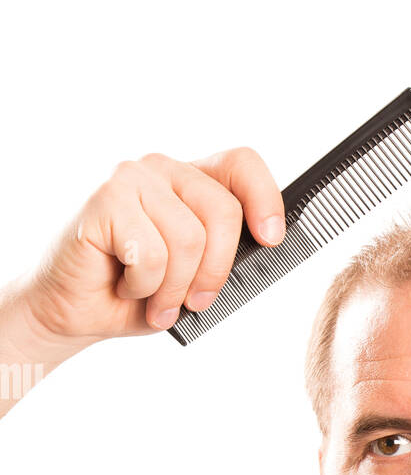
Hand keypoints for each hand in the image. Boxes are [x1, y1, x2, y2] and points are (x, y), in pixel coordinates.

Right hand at [18, 147, 285, 339]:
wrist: (75, 311)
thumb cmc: (138, 293)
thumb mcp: (195, 276)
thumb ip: (224, 254)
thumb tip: (264, 247)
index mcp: (191, 181)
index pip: (242, 164)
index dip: (265, 198)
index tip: (271, 239)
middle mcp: (163, 170)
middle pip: (223, 211)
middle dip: (215, 271)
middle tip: (194, 303)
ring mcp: (131, 179)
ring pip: (189, 239)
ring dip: (174, 288)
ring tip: (153, 301)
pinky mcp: (104, 199)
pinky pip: (151, 254)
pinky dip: (144, 287)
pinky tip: (124, 286)